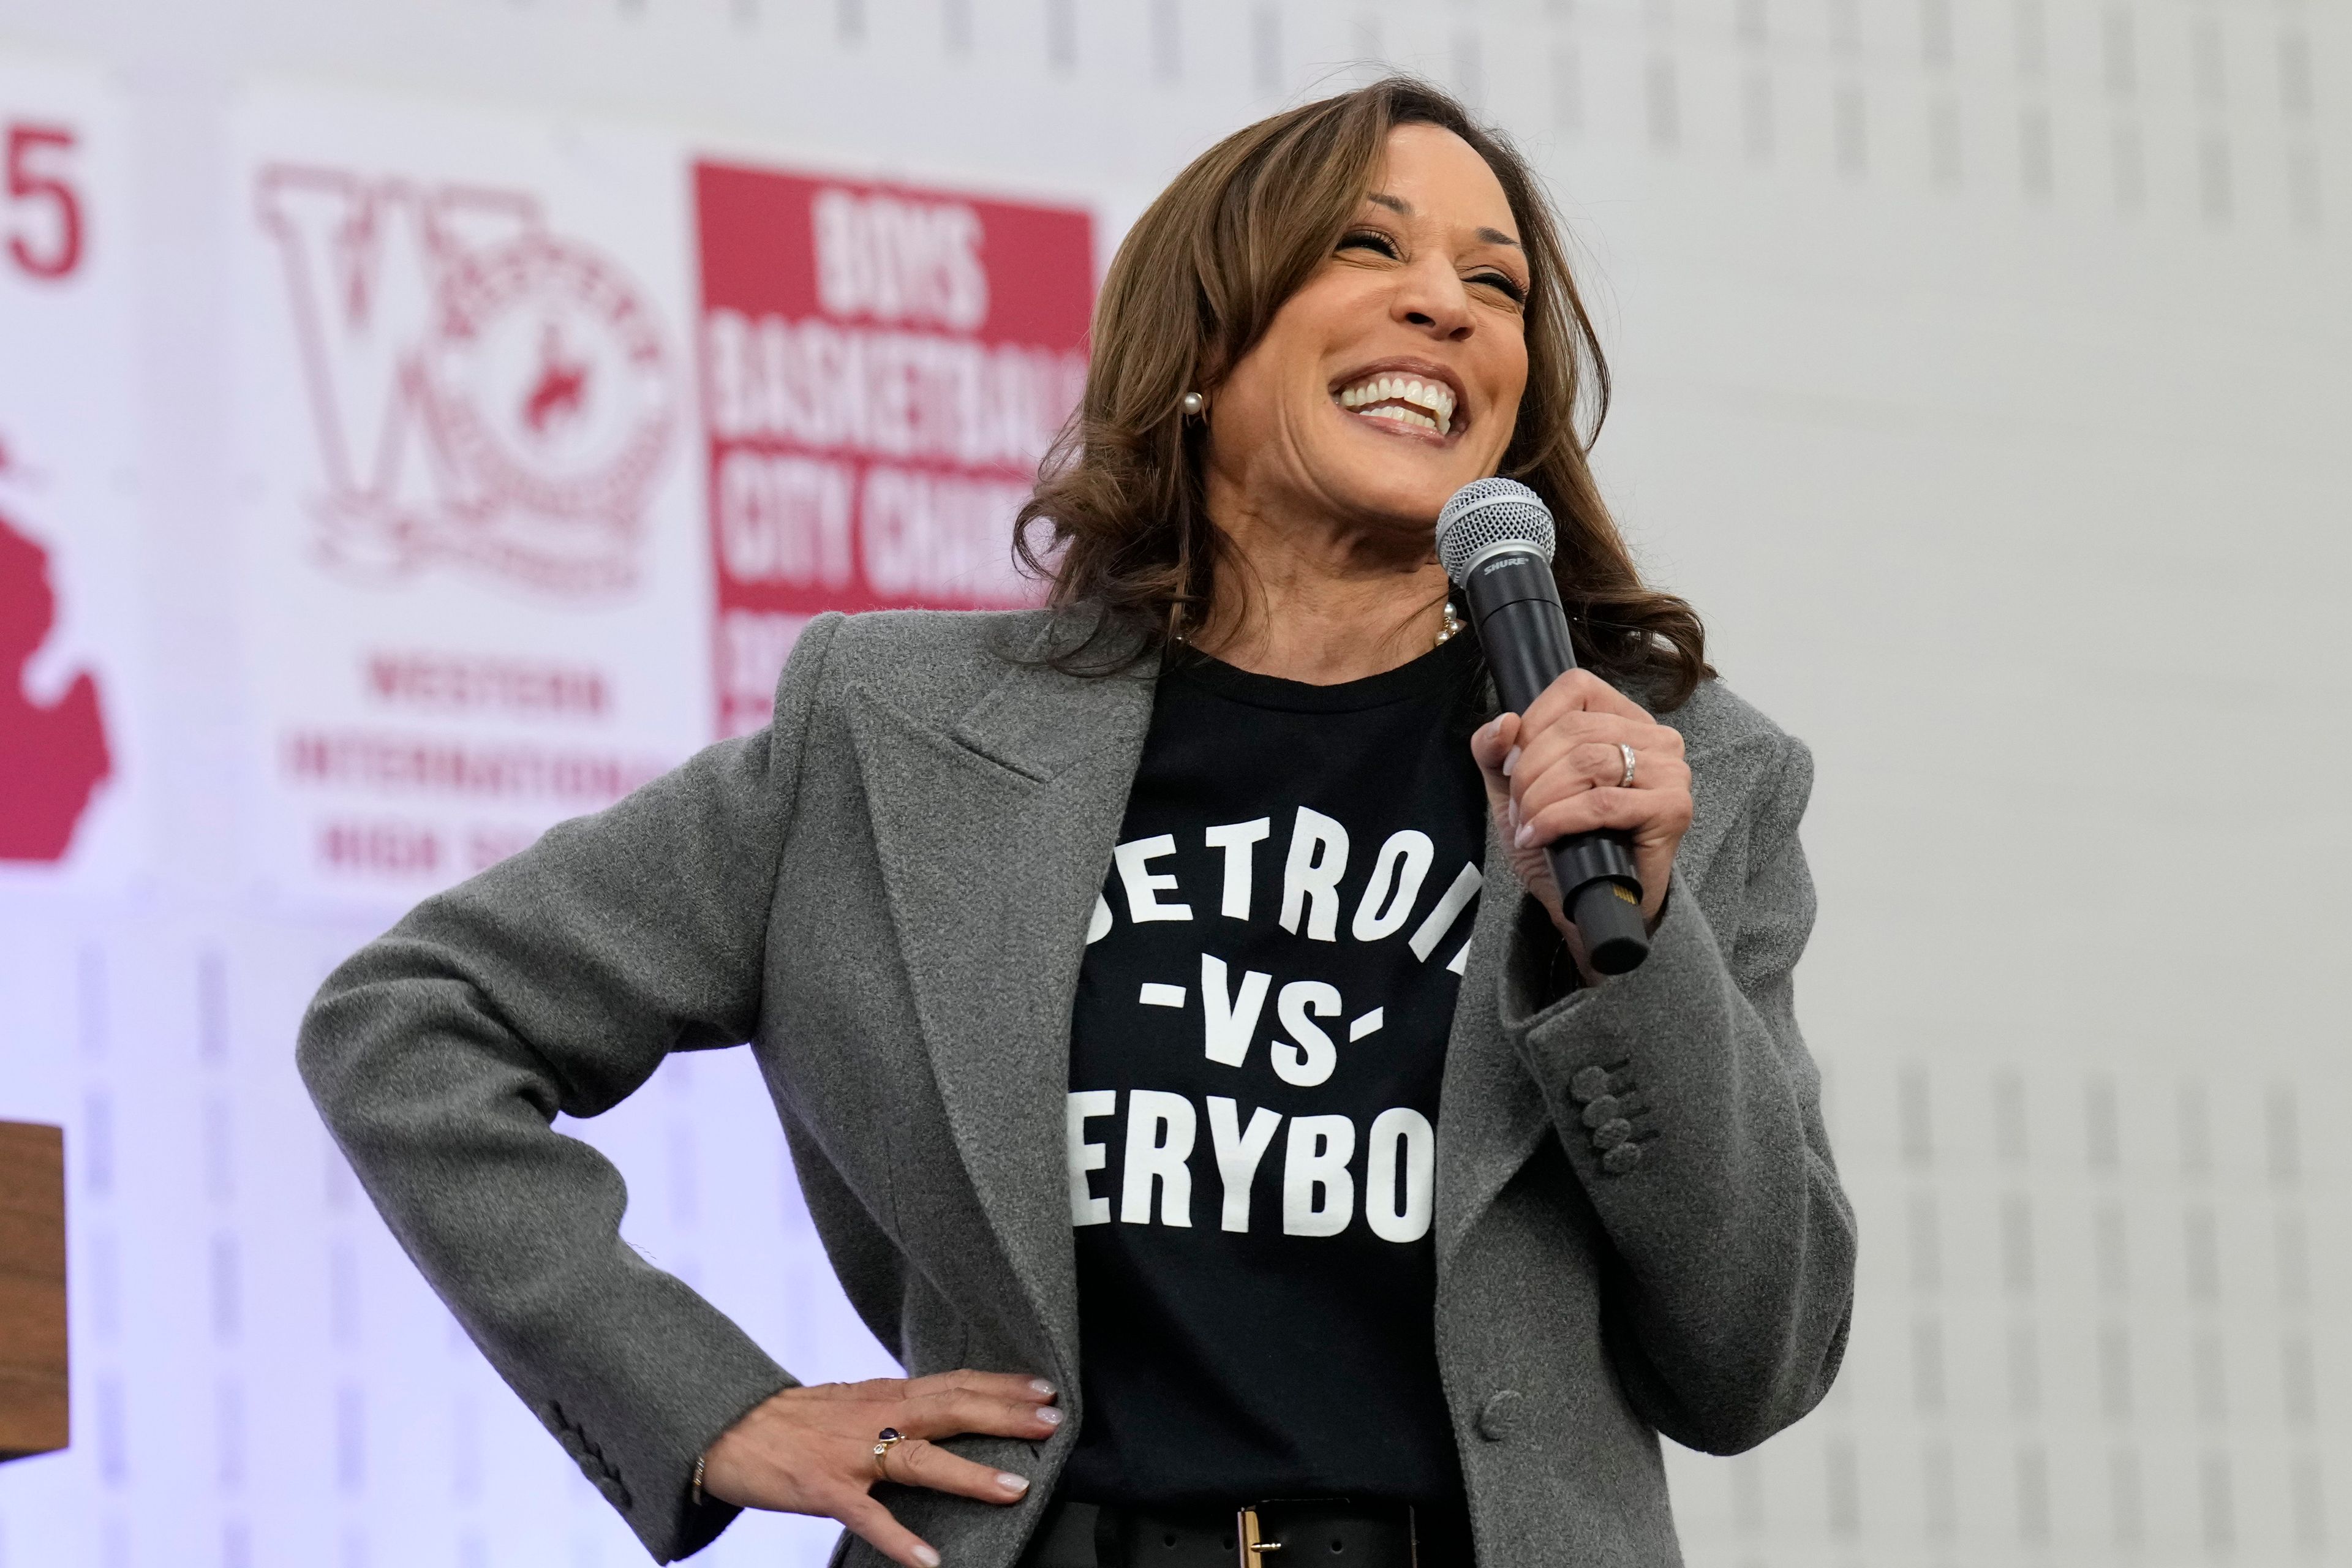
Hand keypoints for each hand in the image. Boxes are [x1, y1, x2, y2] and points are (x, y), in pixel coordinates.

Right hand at [700, 1370, 1061, 1567]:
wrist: (727, 1428)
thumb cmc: (795, 1420)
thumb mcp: (853, 1402)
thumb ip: (897, 1407)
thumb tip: (944, 1409)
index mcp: (885, 1395)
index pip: (954, 1383)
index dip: (1000, 1385)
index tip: (1044, 1388)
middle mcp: (874, 1416)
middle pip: (950, 1409)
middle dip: (1004, 1415)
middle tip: (1053, 1421)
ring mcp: (850, 1453)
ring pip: (918, 1459)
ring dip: (969, 1474)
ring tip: (1014, 1489)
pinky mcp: (823, 1488)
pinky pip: (867, 1516)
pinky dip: (898, 1538)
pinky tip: (928, 1561)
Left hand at [1470, 669, 1692, 969]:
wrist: (1588, 905)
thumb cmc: (1561, 844)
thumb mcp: (1514, 791)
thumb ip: (1495, 752)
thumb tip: (1504, 722)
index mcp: (1624, 720)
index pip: (1576, 688)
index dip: (1533, 723)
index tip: (1510, 767)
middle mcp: (1657, 739)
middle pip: (1576, 728)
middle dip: (1530, 772)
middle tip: (1517, 810)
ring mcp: (1670, 772)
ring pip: (1588, 761)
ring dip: (1541, 798)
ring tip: (1528, 826)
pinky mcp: (1673, 808)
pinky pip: (1602, 802)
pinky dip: (1559, 819)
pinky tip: (1540, 838)